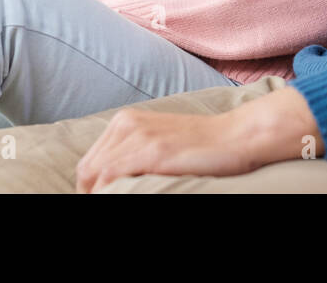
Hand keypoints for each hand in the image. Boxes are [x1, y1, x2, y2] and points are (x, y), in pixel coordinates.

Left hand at [74, 86, 323, 192]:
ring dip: (99, 194)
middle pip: (87, 169)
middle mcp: (127, 124)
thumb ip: (135, 155)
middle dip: (90, 193)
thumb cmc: (204, 146)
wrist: (239, 135)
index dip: (89, 188)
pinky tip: (122, 199)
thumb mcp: (161, 143)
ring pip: (95, 174)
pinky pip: (112, 177)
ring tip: (113, 204)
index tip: (101, 200)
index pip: (90, 163)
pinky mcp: (152, 151)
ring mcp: (139, 136)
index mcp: (126, 121)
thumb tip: (112, 183)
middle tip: (106, 205)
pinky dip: (108, 193)